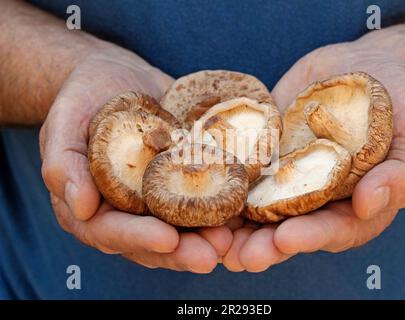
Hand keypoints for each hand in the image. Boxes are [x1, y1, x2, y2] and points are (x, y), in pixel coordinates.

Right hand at [40, 44, 231, 272]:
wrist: (118, 77)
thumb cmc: (83, 98)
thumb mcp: (64, 122)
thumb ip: (64, 164)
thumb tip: (81, 209)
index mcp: (91, 205)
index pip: (110, 231)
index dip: (138, 238)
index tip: (167, 240)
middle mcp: (126, 209)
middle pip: (152, 240)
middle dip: (181, 251)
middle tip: (210, 254)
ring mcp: (155, 197)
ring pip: (180, 227)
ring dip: (204, 237)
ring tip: (229, 240)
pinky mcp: (180, 180)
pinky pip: (200, 198)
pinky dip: (218, 207)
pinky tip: (239, 210)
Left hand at [223, 27, 404, 271]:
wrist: (367, 65)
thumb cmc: (401, 102)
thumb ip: (402, 174)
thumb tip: (372, 204)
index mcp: (351, 204)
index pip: (331, 229)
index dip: (310, 237)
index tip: (286, 239)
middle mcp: (314, 196)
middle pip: (287, 227)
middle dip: (263, 244)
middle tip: (239, 257)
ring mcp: (286, 174)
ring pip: (257, 206)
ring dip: (234, 225)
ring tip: (212, 238)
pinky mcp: (264, 150)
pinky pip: (242, 166)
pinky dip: (222, 178)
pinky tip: (202, 184)